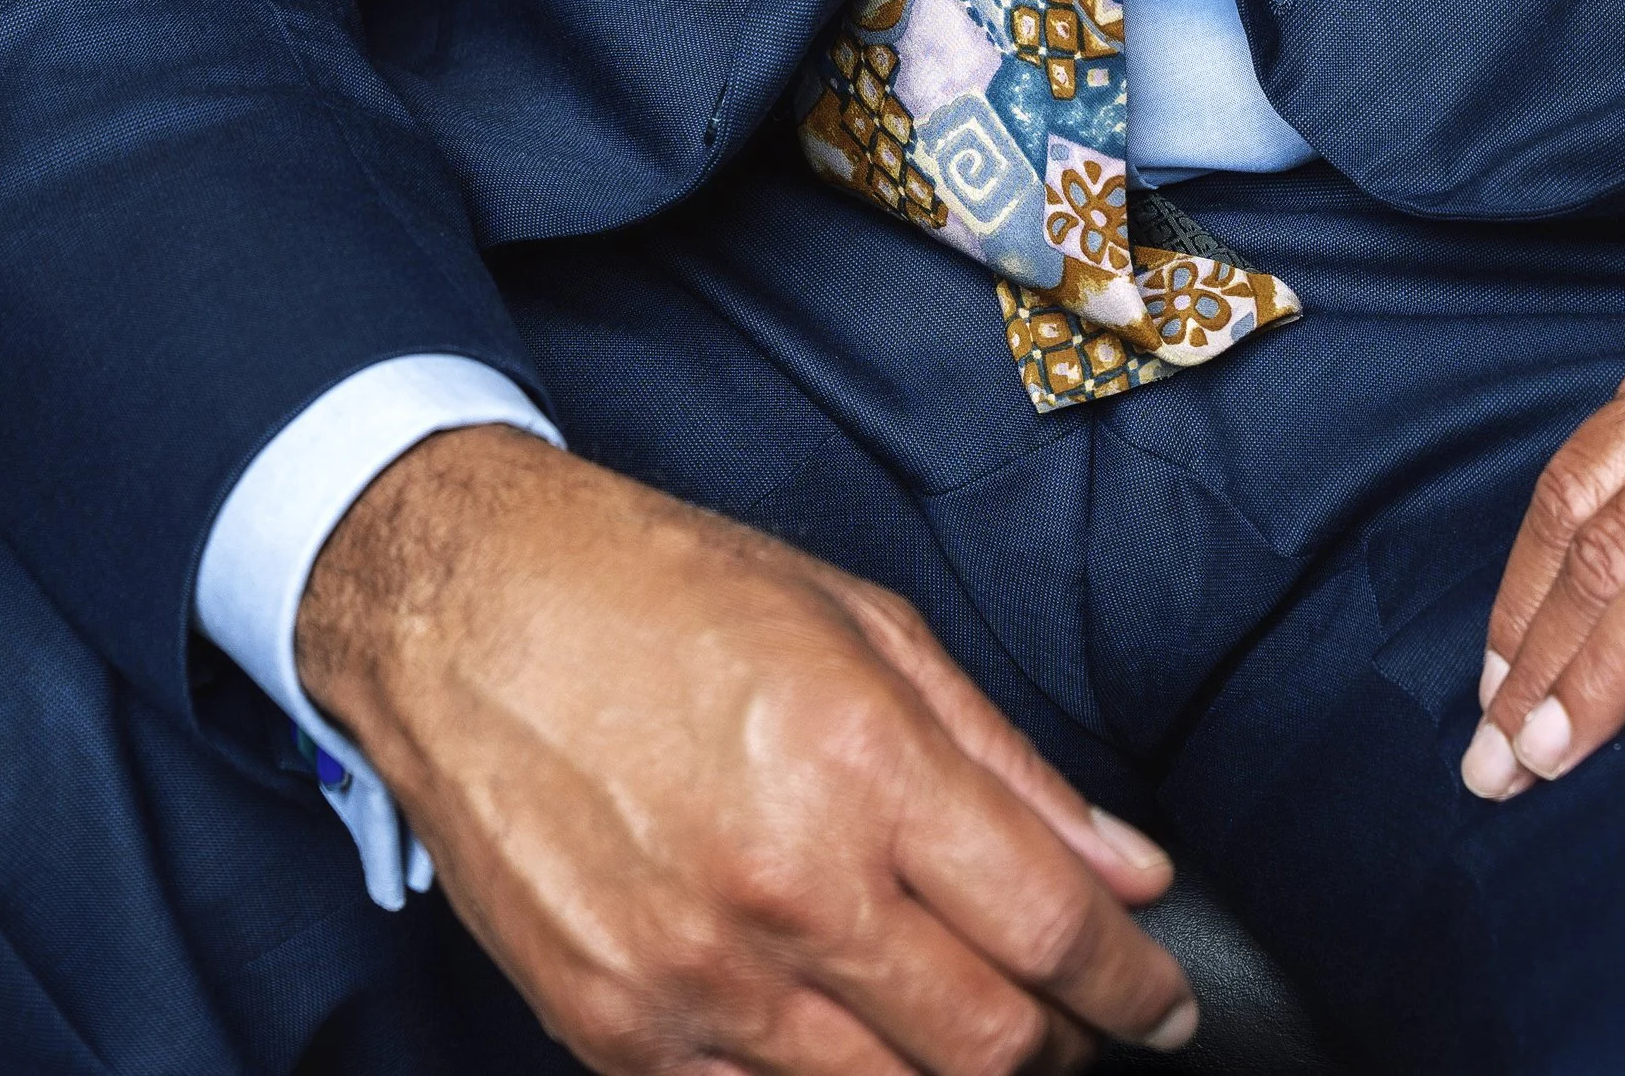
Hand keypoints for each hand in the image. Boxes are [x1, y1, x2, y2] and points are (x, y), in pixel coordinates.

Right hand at [298, 425, 1198, 1071]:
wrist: (466, 613)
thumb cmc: (664, 593)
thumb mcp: (866, 627)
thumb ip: (1007, 766)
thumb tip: (1127, 870)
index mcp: (861, 764)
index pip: (1049, 928)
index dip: (1129, 986)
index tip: (1159, 1001)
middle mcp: (786, 886)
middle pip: (983, 1046)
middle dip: (1059, 1050)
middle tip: (1078, 1025)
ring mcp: (695, 979)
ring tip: (967, 1026)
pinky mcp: (614, 1034)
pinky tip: (845, 1036)